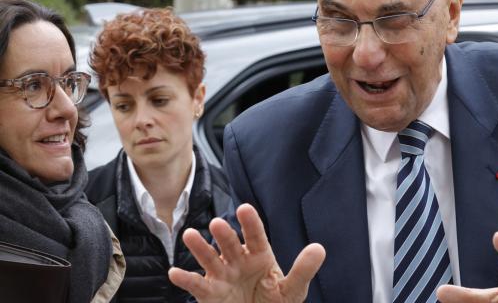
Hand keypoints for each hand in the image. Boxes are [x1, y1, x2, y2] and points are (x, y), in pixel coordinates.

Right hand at [168, 203, 325, 302]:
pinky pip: (197, 285)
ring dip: (199, 247)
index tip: (245, 208)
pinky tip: (175, 272)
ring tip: (190, 235)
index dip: (250, 223)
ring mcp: (222, 275)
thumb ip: (303, 270)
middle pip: (230, 244)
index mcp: (259, 254)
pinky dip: (185, 279)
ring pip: (209, 258)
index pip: (255, 235)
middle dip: (224, 234)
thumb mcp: (292, 289)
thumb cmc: (275, 302)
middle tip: (218, 223)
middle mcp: (238, 260)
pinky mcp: (210, 294)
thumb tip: (319, 248)